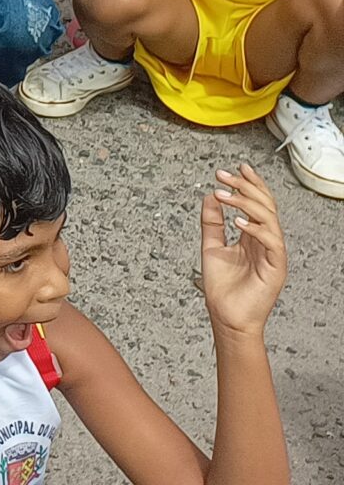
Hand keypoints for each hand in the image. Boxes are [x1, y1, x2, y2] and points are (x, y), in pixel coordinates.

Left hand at [197, 163, 287, 336]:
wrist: (226, 317)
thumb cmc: (222, 288)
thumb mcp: (211, 246)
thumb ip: (212, 222)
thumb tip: (209, 196)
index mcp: (253, 236)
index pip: (257, 203)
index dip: (250, 184)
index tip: (235, 167)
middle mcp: (265, 242)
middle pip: (265, 206)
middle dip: (246, 186)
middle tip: (224, 175)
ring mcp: (272, 254)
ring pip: (270, 219)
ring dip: (247, 203)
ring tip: (225, 195)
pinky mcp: (276, 268)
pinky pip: (272, 243)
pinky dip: (256, 229)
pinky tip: (238, 222)